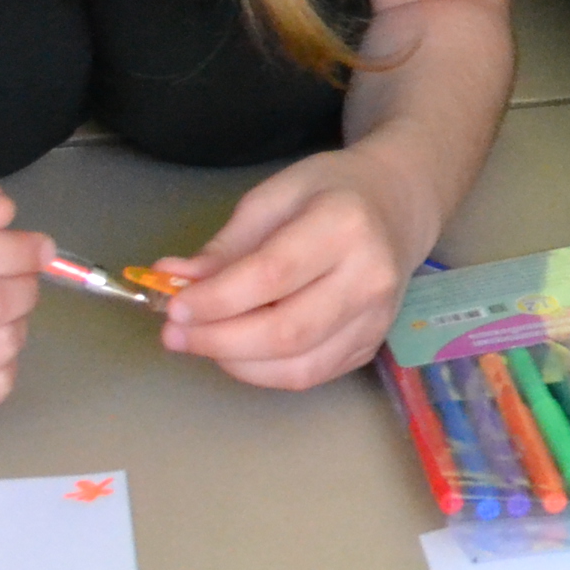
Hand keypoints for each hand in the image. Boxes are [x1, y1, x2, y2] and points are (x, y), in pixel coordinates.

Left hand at [155, 147, 429, 389]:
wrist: (397, 209)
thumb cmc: (330, 193)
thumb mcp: (273, 197)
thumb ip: (226, 246)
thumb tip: (172, 280)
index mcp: (343, 225)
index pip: (272, 275)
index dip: (217, 298)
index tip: (174, 306)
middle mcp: (369, 277)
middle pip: (285, 331)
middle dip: (218, 340)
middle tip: (174, 334)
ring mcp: (376, 318)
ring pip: (298, 366)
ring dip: (237, 363)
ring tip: (201, 343)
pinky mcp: (371, 346)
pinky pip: (310, 376)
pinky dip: (263, 372)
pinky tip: (238, 351)